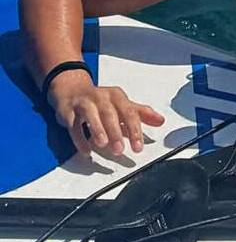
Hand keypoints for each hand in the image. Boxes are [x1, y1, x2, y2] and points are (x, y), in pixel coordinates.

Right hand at [48, 70, 164, 156]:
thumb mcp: (122, 104)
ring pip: (91, 115)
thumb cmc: (101, 101)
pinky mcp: (68, 112)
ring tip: (103, 144)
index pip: (129, 112)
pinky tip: (86, 151)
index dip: (135, 130)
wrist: (72, 90)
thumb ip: (141, 113)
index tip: (138, 147)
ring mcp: (84, 103)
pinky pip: (73, 125)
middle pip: (110, 114)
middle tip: (120, 149)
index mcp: (117, 96)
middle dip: (115, 132)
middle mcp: (101, 97)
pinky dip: (79, 139)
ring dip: (97, 130)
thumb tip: (160, 121)